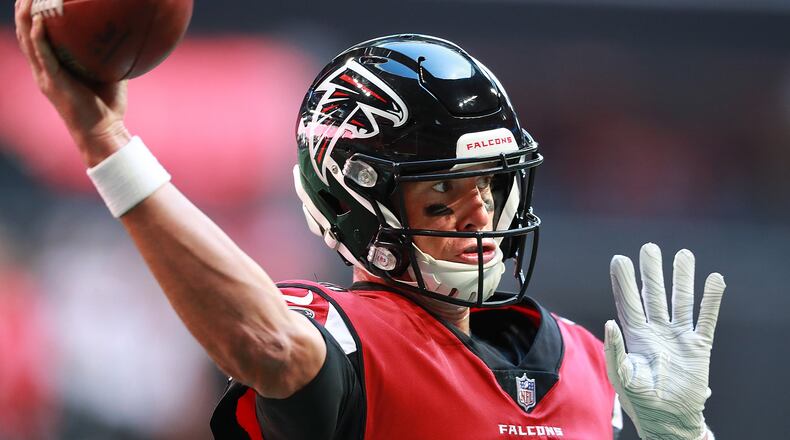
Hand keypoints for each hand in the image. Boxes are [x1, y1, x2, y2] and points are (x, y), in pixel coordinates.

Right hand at [14, 0, 130, 165]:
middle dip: (23, 10)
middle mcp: (44, 70)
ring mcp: (45, 76)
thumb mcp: (108, 75)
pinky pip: (43, 56)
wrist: (103, 132)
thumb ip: (109, 57)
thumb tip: (124, 36)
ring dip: (25, 18)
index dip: (32, 16)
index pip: (36, 37)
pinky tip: (40, 21)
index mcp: (53, 67)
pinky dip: (39, 38)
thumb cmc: (108, 106)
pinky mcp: (52, 83)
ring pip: (28, 41)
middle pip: (25, 34)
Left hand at [604, 243, 724, 439]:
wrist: (668, 417)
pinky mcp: (699, 345)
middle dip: (651, 271)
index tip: (619, 259)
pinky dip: (711, 299)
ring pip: (680, 300)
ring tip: (683, 254)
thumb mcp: (621, 376)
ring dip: (682, 278)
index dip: (624, 281)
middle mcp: (656, 330)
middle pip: (654, 294)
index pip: (628, 302)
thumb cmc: (641, 399)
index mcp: (635, 335)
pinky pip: (706, 318)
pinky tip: (714, 279)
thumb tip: (610, 323)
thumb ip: (615, 350)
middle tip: (649, 248)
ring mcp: (678, 336)